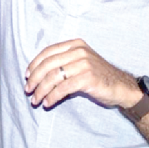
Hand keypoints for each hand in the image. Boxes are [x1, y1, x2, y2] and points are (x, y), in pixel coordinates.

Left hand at [24, 38, 139, 108]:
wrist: (121, 86)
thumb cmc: (97, 76)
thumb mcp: (80, 62)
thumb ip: (63, 63)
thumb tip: (37, 75)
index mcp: (75, 44)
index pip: (48, 52)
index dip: (34, 64)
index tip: (27, 76)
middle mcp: (79, 51)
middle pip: (48, 64)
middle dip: (34, 78)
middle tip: (28, 90)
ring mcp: (84, 63)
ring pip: (53, 77)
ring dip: (41, 90)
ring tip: (36, 100)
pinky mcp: (88, 78)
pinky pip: (63, 88)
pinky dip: (52, 96)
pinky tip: (48, 103)